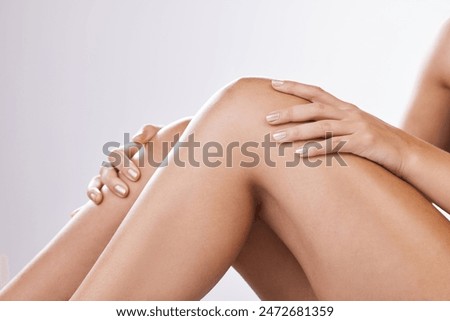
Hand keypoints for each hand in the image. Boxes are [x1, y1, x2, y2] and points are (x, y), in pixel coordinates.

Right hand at [70, 124, 159, 216]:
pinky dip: (83, 206)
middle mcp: (113, 166)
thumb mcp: (158, 136)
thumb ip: (148, 131)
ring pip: (96, 184)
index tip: (136, 177)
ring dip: (94, 191)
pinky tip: (73, 214)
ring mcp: (108, 180)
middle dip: (113, 182)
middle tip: (125, 193)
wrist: (163, 164)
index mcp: (124, 153)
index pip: (117, 155)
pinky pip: (93, 199)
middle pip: (106, 172)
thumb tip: (136, 139)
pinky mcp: (107, 195)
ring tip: (98, 200)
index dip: (124, 165)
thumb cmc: (161, 149)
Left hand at [268, 79, 417, 176]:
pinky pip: (335, 146)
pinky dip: (315, 149)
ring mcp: (356, 127)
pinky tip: (299, 154)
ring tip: (275, 138)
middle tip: (267, 118)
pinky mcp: (363, 143)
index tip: (273, 83)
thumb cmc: (373, 141)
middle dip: (288, 112)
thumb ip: (333, 123)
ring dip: (296, 132)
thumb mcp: (353, 126)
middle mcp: (349, 113)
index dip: (294, 86)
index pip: (315, 92)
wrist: (405, 152)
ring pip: (320, 127)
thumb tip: (308, 126)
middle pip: (313, 108)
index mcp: (344, 107)